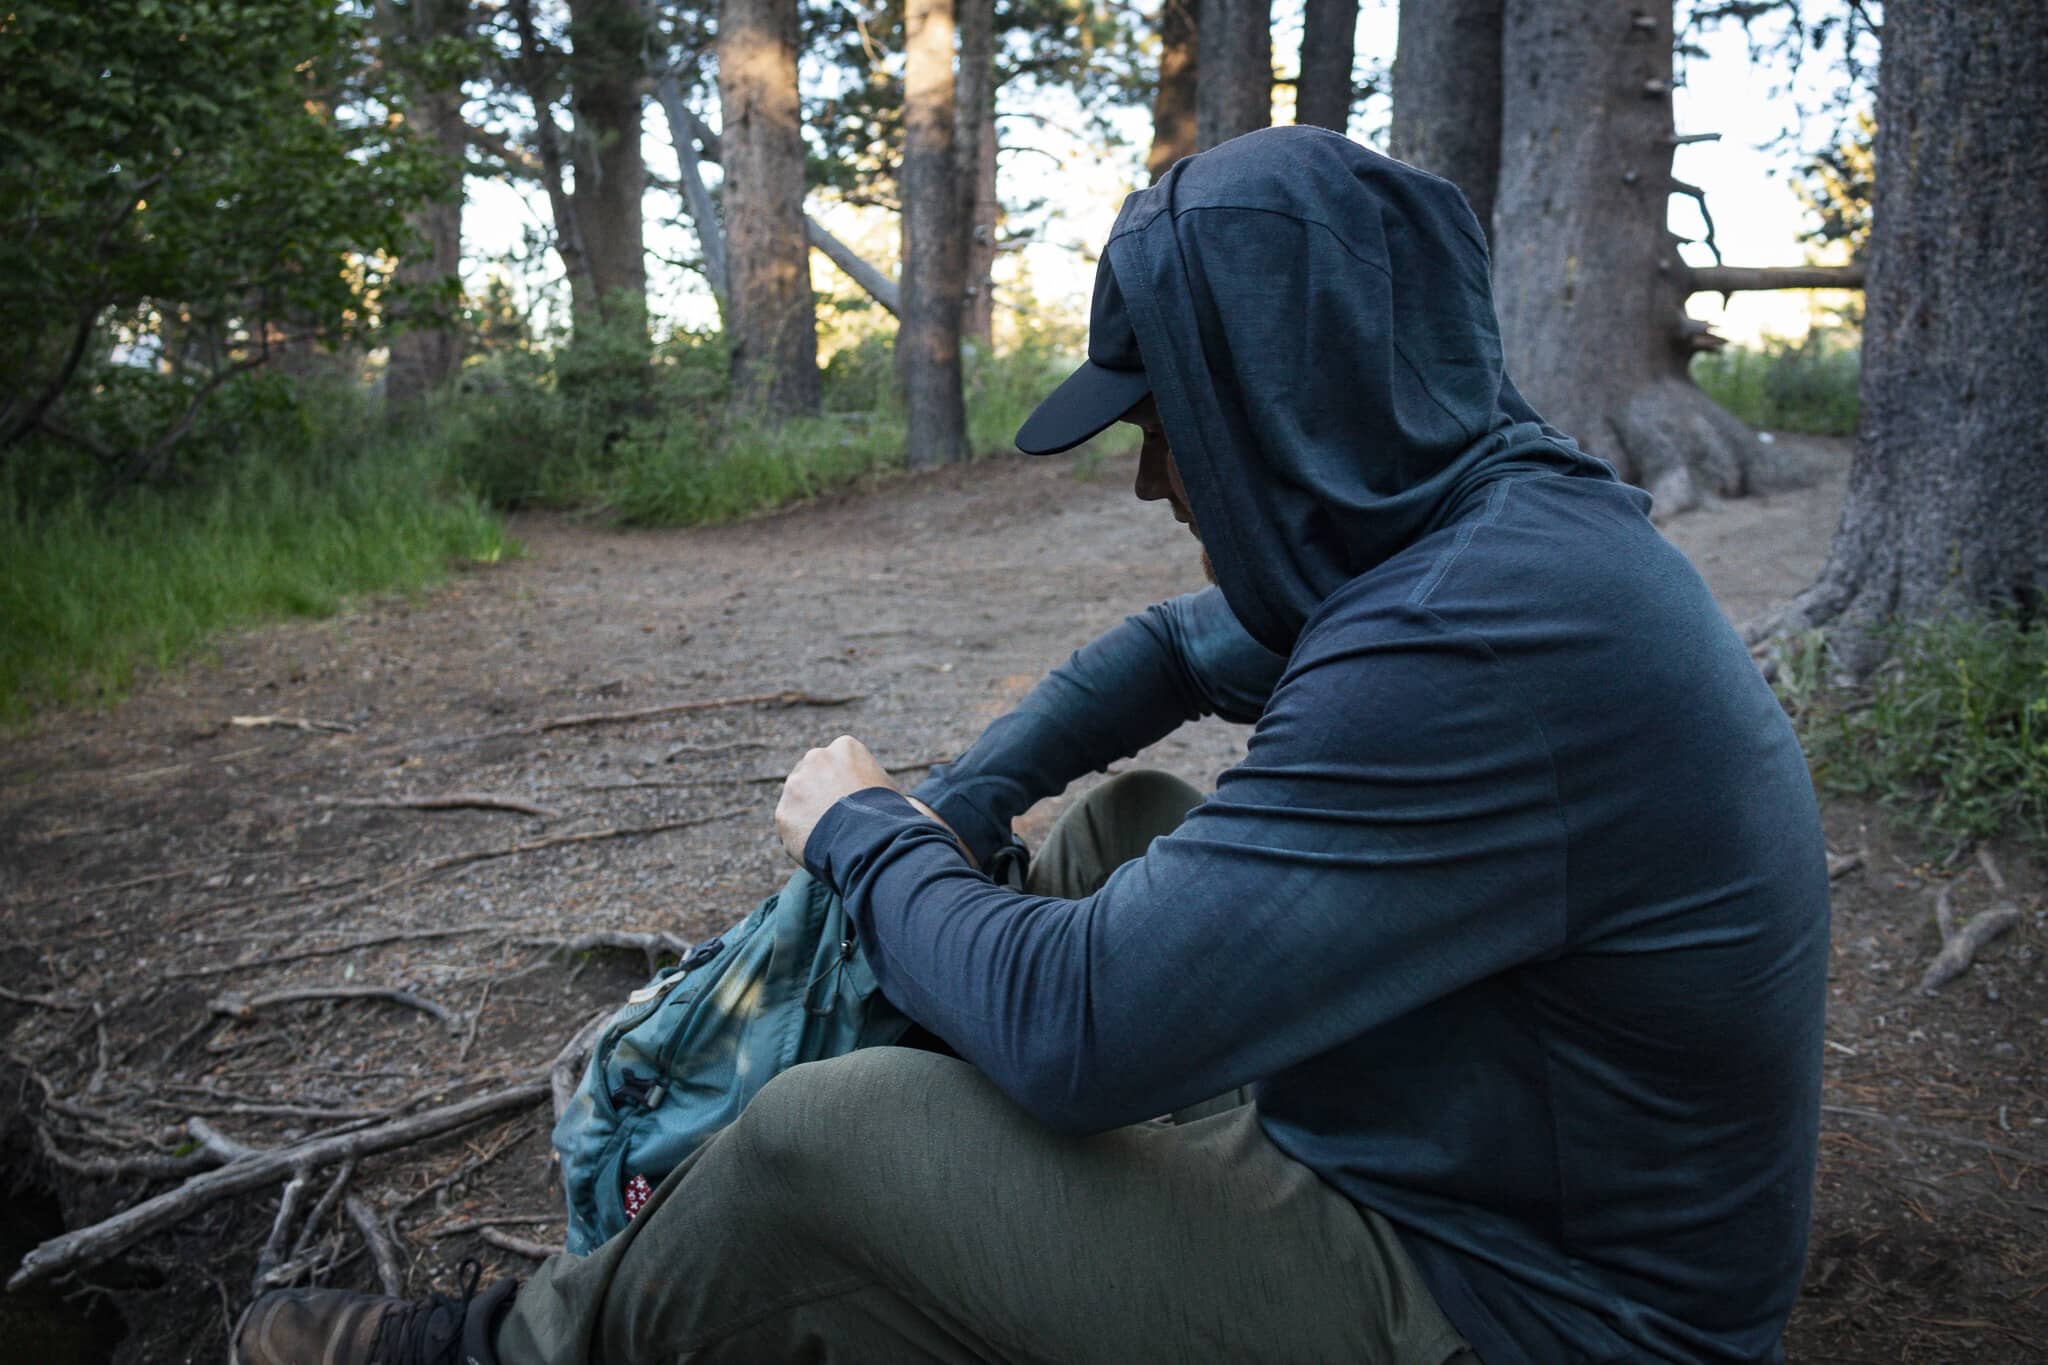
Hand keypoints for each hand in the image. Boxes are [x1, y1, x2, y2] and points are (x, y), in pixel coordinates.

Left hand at [774, 736, 975, 866]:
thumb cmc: (892, 817)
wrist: (874, 840)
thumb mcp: (890, 790)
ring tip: (830, 838)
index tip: (851, 805)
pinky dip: (800, 837)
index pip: (836, 762)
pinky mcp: (784, 811)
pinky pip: (789, 824)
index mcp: (846, 747)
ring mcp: (796, 784)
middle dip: (819, 794)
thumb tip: (897, 802)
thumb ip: (873, 786)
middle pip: (812, 775)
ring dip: (807, 814)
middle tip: (837, 822)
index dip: (843, 786)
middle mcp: (817, 757)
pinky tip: (820, 847)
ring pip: (797, 799)